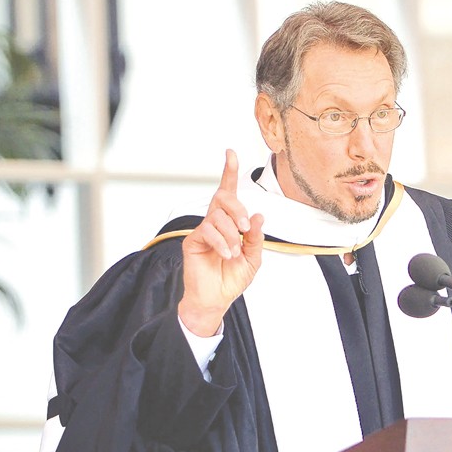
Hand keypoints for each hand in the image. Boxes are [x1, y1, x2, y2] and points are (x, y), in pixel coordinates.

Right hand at [178, 149, 264, 336]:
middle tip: (246, 228)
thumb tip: (259, 216)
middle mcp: (215, 222)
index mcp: (231, 223)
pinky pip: (207, 231)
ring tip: (234, 252)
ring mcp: (203, 230)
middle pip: (223, 198)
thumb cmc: (232, 278)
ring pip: (217, 216)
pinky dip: (221, 242)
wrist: (216, 298)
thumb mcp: (253, 258)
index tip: (231, 153)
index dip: (229, 172)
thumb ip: (256, 238)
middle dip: (238, 209)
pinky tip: (226, 254)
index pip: (229, 193)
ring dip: (231, 234)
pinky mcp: (192, 240)